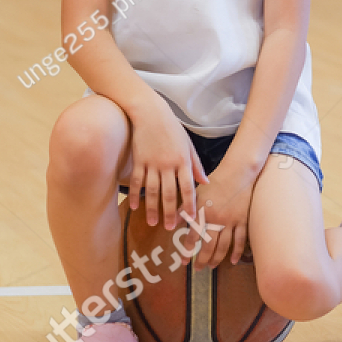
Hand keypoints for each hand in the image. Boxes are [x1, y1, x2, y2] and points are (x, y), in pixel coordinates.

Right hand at [126, 94, 208, 231]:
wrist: (150, 113)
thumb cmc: (172, 128)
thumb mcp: (188, 144)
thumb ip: (196, 165)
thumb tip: (205, 182)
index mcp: (182, 161)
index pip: (187, 187)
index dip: (188, 204)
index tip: (189, 218)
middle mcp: (167, 164)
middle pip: (169, 193)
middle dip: (169, 212)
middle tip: (170, 228)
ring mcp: (151, 163)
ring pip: (152, 190)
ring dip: (152, 208)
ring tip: (152, 223)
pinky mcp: (138, 161)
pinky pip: (136, 181)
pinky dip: (135, 195)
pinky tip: (135, 207)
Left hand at [191, 159, 255, 268]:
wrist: (238, 173)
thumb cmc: (216, 182)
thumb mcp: (197, 194)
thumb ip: (184, 209)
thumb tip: (172, 223)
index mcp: (203, 213)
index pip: (193, 236)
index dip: (187, 250)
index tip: (183, 261)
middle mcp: (216, 219)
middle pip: (208, 245)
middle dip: (202, 259)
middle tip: (197, 269)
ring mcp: (231, 221)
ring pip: (223, 245)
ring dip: (217, 258)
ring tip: (211, 266)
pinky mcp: (243, 220)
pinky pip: (240, 239)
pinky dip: (236, 251)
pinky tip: (232, 261)